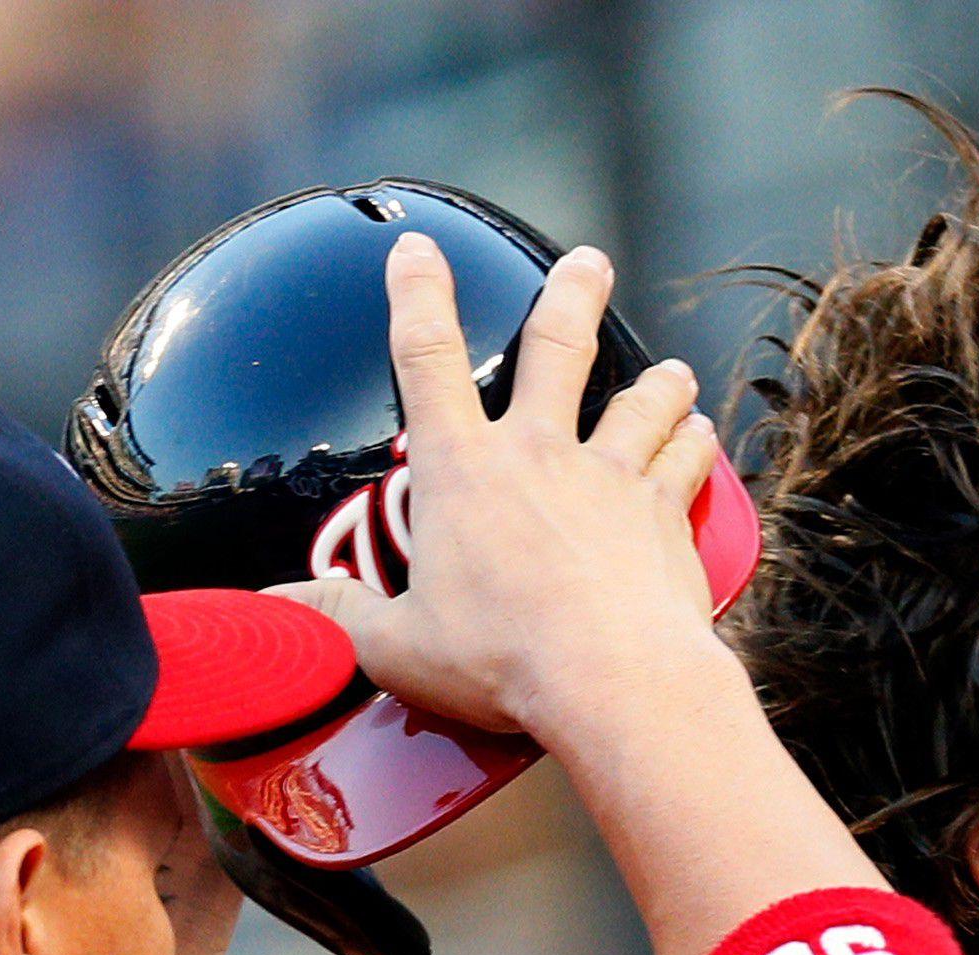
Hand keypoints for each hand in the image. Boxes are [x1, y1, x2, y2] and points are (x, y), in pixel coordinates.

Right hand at [272, 232, 723, 743]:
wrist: (613, 680)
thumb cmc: (501, 662)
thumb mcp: (396, 647)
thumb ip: (338, 617)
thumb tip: (277, 609)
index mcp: (463, 471)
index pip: (426, 359)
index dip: (417, 295)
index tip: (417, 250)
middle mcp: (541, 454)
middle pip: (558, 347)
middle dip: (572, 294)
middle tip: (590, 262)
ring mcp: (612, 478)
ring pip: (643, 401)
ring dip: (657, 380)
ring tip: (670, 369)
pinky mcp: (666, 515)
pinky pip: (685, 463)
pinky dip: (694, 444)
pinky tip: (700, 434)